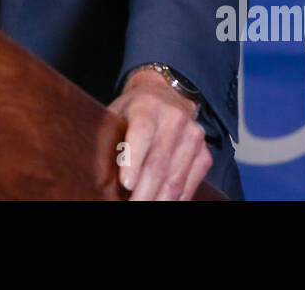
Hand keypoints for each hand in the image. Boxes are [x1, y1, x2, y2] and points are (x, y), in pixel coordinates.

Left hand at [109, 67, 212, 200]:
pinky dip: (174, 200)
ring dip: (158, 200)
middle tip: (130, 207)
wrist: (167, 96)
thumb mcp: (115, 116)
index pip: (142, 133)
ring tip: (142, 207)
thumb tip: (100, 179)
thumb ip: (107, 143)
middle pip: (159, 164)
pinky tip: (160, 202)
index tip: (126, 183)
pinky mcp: (204, 154)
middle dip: (143, 193)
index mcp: (147, 106)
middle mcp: (174, 119)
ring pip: (175, 180)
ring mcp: (193, 137)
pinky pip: (189, 185)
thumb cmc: (132, 112)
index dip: (133, 161)